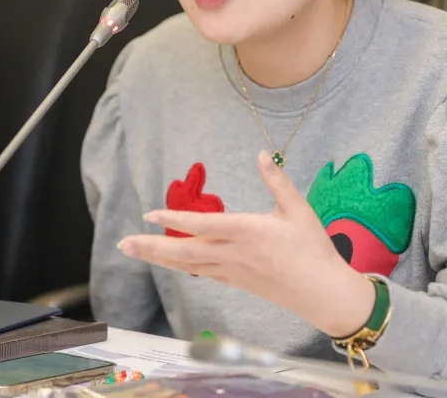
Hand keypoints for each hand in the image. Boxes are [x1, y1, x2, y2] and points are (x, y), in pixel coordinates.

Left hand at [118, 151, 374, 337]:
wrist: (323, 292)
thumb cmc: (313, 249)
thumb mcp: (298, 209)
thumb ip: (277, 181)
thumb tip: (262, 154)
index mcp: (248, 232)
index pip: (202, 226)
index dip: (174, 221)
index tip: (150, 215)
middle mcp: (234, 254)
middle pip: (184, 252)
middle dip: (151, 248)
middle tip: (123, 244)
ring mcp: (233, 272)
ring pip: (188, 265)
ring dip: (160, 258)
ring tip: (135, 252)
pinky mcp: (238, 283)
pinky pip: (203, 273)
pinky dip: (183, 266)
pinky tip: (172, 262)